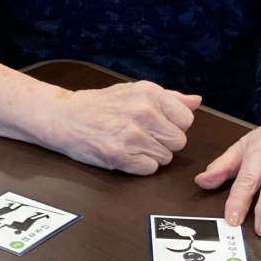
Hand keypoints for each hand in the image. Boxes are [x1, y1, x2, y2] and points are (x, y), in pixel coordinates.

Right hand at [39, 82, 198, 174]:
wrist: (64, 117)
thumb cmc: (99, 105)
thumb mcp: (134, 91)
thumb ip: (169, 97)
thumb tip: (196, 101)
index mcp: (150, 93)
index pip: (186, 119)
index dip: (174, 126)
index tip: (157, 126)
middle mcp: (143, 112)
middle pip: (179, 141)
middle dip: (164, 143)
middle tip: (143, 137)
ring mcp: (131, 134)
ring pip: (165, 157)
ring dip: (151, 156)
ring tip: (131, 145)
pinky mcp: (120, 155)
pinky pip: (149, 169)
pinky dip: (139, 166)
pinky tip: (125, 155)